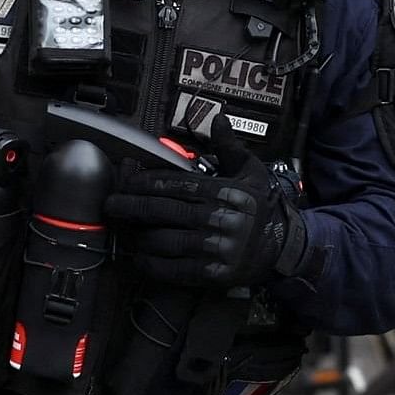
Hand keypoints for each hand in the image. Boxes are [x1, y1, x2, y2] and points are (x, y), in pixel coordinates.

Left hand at [104, 161, 309, 290]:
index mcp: (224, 193)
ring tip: (123, 230)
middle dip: (132, 208)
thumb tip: (217, 120)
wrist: (283, 248)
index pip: (177, 186)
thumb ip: (229, 147)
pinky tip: (139, 258)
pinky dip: (153, 265)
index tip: (127, 183)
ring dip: (139, 236)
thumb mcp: (251, 172)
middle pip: (164, 212)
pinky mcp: (212, 274)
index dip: (147, 184)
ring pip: (166, 241)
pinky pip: (175, 270)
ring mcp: (214, 249)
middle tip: (110, 205)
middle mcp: (217, 220)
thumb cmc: (262, 208)